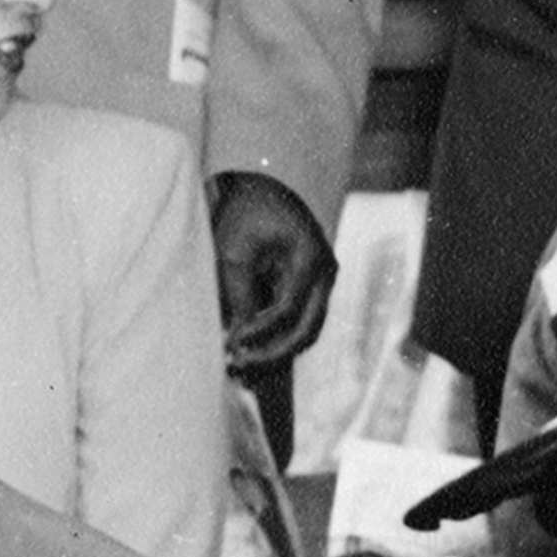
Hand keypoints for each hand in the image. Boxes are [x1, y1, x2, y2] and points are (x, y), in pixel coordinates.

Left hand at [208, 170, 337, 370]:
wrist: (259, 189)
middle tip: (240, 367)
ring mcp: (322, 282)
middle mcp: (325, 272)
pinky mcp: (312, 289)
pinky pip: (299, 323)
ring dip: (276, 352)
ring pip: (307, 332)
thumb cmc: (244, 214)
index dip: (259, 332)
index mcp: (310, 256)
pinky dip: (276, 339)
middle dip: (274, 354)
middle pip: (308, 330)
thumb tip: (238, 342)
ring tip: (241, 366)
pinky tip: (248, 351)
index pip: (288, 309)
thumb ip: (239, 296)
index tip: (232, 344)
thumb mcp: (235, 252)